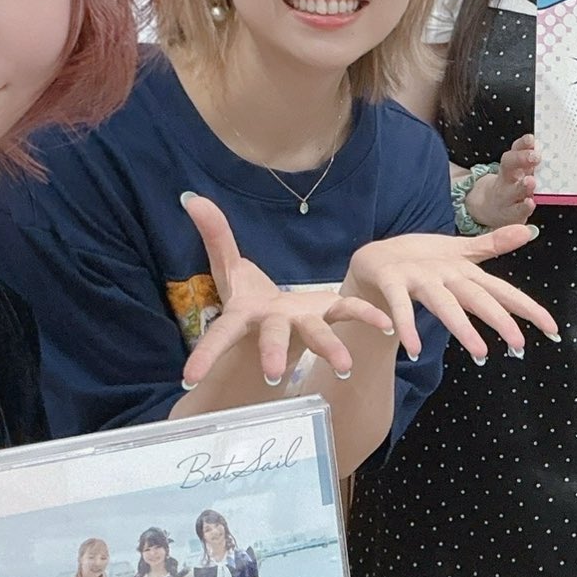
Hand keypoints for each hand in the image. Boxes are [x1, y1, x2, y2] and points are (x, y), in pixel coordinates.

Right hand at [179, 194, 393, 386]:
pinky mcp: (329, 315)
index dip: (205, 356)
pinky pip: (349, 313)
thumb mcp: (228, 268)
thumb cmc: (248, 300)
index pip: (219, 337)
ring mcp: (305, 325)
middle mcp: (275, 327)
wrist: (280, 329)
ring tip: (345, 367)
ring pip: (316, 337)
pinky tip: (387, 325)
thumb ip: (214, 235)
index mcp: (245, 317)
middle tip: (274, 375)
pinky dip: (368, 316)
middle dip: (272, 353)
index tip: (189, 379)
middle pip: (273, 339)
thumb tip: (190, 198)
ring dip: (330, 350)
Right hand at [343, 227, 560, 362]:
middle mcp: (446, 273)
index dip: (528, 308)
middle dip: (499, 319)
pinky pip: (400, 306)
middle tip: (519, 344)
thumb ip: (492, 247)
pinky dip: (406, 326)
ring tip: (480, 353)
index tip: (552, 329)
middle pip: (477, 297)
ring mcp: (418, 277)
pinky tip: (414, 349)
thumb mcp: (458, 255)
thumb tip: (529, 230)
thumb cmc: (422, 260)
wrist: (374, 258)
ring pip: (444, 303)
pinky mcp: (392, 281)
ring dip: (461, 327)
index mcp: (464, 271)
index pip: (502, 290)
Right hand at [467, 134, 537, 227]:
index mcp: (511, 165)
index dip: (522, 144)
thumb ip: (528, 159)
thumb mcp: (517, 170)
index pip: (514, 150)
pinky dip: (523, 208)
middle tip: (535, 157)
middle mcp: (507, 179)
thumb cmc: (511, 186)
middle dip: (521, 159)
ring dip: (522, 186)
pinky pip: (517, 211)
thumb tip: (540, 145)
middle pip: (509, 165)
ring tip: (530, 181)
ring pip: (513, 190)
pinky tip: (530, 203)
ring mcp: (507, 197)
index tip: (531, 139)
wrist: (490, 208)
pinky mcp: (511, 214)